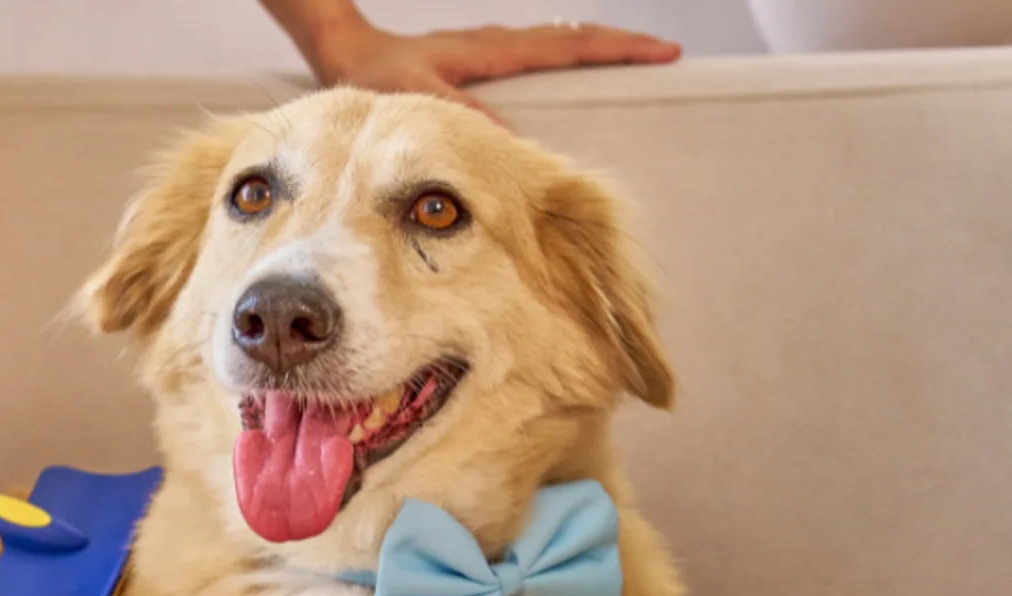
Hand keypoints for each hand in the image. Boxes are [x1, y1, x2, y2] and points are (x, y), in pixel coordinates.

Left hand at [302, 19, 680, 116]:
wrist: (346, 51)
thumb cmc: (376, 73)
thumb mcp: (419, 98)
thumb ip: (461, 116)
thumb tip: (510, 140)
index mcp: (492, 51)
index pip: (569, 44)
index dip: (617, 49)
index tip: (662, 52)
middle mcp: (496, 45)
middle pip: (573, 38)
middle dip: (620, 46)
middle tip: (666, 54)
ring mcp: (488, 51)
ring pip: (555, 43)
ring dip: (594, 51)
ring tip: (634, 63)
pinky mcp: (475, 63)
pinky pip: (533, 58)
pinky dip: (562, 61)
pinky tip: (569, 80)